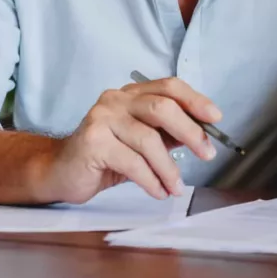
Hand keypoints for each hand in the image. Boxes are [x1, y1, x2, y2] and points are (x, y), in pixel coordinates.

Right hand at [43, 77, 219, 203]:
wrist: (61, 172)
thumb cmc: (106, 157)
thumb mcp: (142, 142)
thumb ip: (168, 134)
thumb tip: (203, 135)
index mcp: (130, 94)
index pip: (169, 86)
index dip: (195, 100)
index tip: (215, 117)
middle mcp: (115, 100)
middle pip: (162, 108)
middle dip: (190, 132)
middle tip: (207, 154)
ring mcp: (101, 118)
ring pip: (149, 140)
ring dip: (169, 168)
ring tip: (176, 187)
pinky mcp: (92, 142)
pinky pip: (132, 162)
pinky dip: (151, 180)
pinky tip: (159, 191)